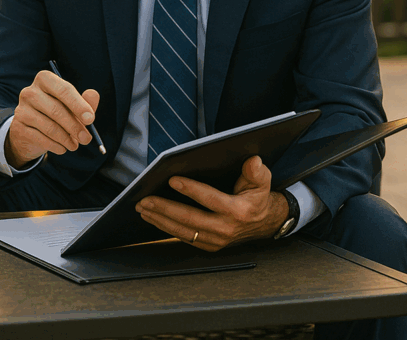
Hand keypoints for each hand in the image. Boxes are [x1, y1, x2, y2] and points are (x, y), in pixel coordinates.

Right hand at [5, 69, 100, 167]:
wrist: (30, 131)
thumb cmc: (55, 115)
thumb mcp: (72, 107)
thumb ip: (85, 102)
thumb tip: (94, 94)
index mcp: (45, 80)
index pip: (64, 90)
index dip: (79, 105)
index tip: (91, 119)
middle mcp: (30, 92)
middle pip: (56, 110)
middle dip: (75, 126)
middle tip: (86, 138)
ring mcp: (22, 109)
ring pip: (49, 126)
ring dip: (66, 139)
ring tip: (75, 145)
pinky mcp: (18, 127)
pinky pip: (41, 139)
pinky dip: (55, 146)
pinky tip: (62, 148)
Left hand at [134, 156, 288, 250]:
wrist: (264, 224)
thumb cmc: (257, 198)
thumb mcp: (261, 182)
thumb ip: (257, 172)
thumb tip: (253, 160)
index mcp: (238, 211)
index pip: (210, 199)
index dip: (191, 190)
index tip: (172, 180)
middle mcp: (225, 228)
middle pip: (190, 218)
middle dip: (164, 208)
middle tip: (144, 199)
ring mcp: (216, 240)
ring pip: (183, 231)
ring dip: (160, 219)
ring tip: (142, 208)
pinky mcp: (208, 246)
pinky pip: (183, 238)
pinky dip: (165, 228)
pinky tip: (152, 218)